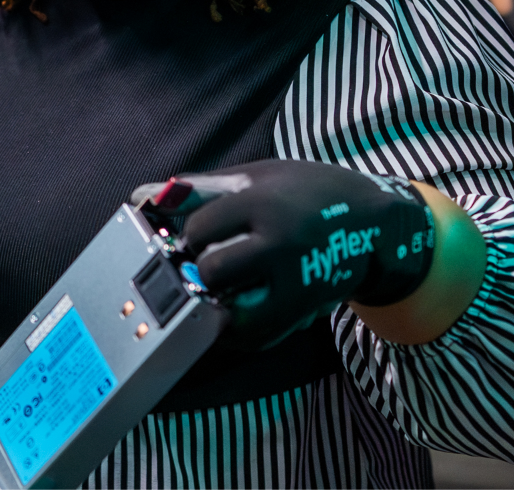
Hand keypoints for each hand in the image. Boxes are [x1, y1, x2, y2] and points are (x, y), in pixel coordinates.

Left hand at [132, 158, 435, 349]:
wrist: (373, 223)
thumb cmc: (304, 193)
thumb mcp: (254, 177)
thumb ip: (197, 190)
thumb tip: (140, 196)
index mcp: (261, 201)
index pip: (198, 230)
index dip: (191, 236)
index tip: (200, 236)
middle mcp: (279, 240)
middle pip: (211, 270)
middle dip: (203, 269)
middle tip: (211, 264)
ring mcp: (295, 280)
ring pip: (230, 309)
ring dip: (218, 302)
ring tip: (225, 288)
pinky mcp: (306, 309)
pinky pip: (255, 334)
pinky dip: (238, 329)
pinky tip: (238, 311)